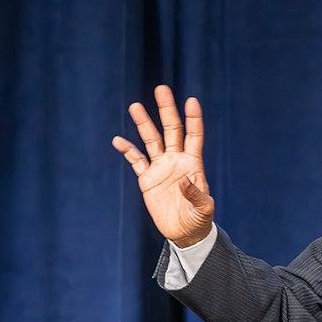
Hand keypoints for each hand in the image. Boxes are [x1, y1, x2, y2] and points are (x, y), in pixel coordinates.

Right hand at [113, 85, 214, 247]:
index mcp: (193, 163)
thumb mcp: (204, 209)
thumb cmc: (199, 220)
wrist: (184, 232)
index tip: (191, 101)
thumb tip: (185, 179)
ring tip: (135, 106)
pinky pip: (136, 160)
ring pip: (151, 140)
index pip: (194, 135)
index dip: (193, 119)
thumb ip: (196, 194)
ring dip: (144, 123)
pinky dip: (127, 150)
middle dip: (166, 110)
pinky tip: (118, 140)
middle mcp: (176, 160)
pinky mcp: (147, 179)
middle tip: (161, 89)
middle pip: (171, 130)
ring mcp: (161, 167)